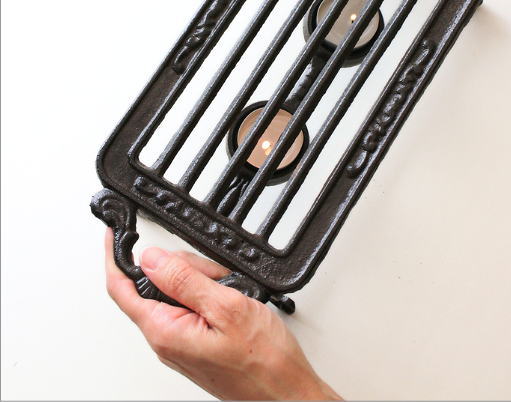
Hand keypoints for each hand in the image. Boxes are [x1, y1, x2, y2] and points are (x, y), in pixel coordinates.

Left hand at [104, 230, 340, 399]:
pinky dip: (212, 294)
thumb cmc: (263, 361)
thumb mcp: (226, 308)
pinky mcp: (198, 341)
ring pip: (179, 292)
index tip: (114, 234)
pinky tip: (233, 300)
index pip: (122, 289)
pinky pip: (195, 305)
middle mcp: (168, 339)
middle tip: (214, 271)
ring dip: (204, 281)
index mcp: (165, 331)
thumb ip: (184, 280)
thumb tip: (151, 258)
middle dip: (184, 267)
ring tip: (232, 292)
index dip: (114, 257)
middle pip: (157, 284)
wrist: (286, 391)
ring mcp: (183, 341)